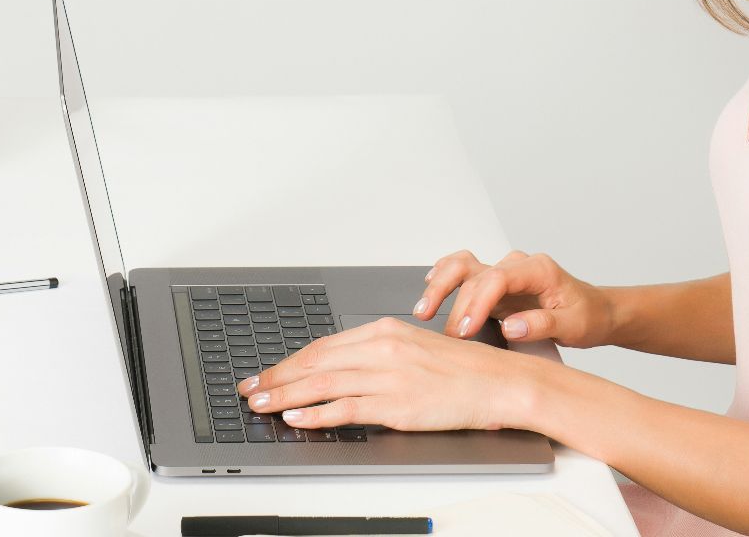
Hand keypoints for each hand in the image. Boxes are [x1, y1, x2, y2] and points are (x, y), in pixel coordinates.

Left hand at [235, 315, 544, 430]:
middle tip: (249, 389)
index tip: (267, 372)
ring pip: (323, 385)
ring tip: (261, 405)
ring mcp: (389, 377)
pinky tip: (297, 418)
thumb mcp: (415, 347)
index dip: (289, 361)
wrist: (499, 382)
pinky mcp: (397, 405)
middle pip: (315, 363)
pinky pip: (346, 409)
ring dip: (285, 396)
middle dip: (276, 377)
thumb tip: (341, 368)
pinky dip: (317, 414)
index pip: (323, 346)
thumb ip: (378, 353)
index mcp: (385, 330)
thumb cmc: (462, 369)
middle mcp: (382, 349)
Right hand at [415, 248, 614, 347]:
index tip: (466, 330)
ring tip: (423, 310)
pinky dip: (444, 277)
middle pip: (474, 273)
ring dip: (440, 285)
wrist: (596, 311)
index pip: (497, 278)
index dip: (477, 303)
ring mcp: (504, 273)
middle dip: (456, 304)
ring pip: (463, 266)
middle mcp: (517, 266)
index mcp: (538, 270)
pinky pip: (463, 272)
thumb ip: (542, 324)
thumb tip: (510, 326)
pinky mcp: (495, 285)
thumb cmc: (587, 316)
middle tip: (448, 335)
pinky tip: (429, 288)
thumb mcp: (574, 325)